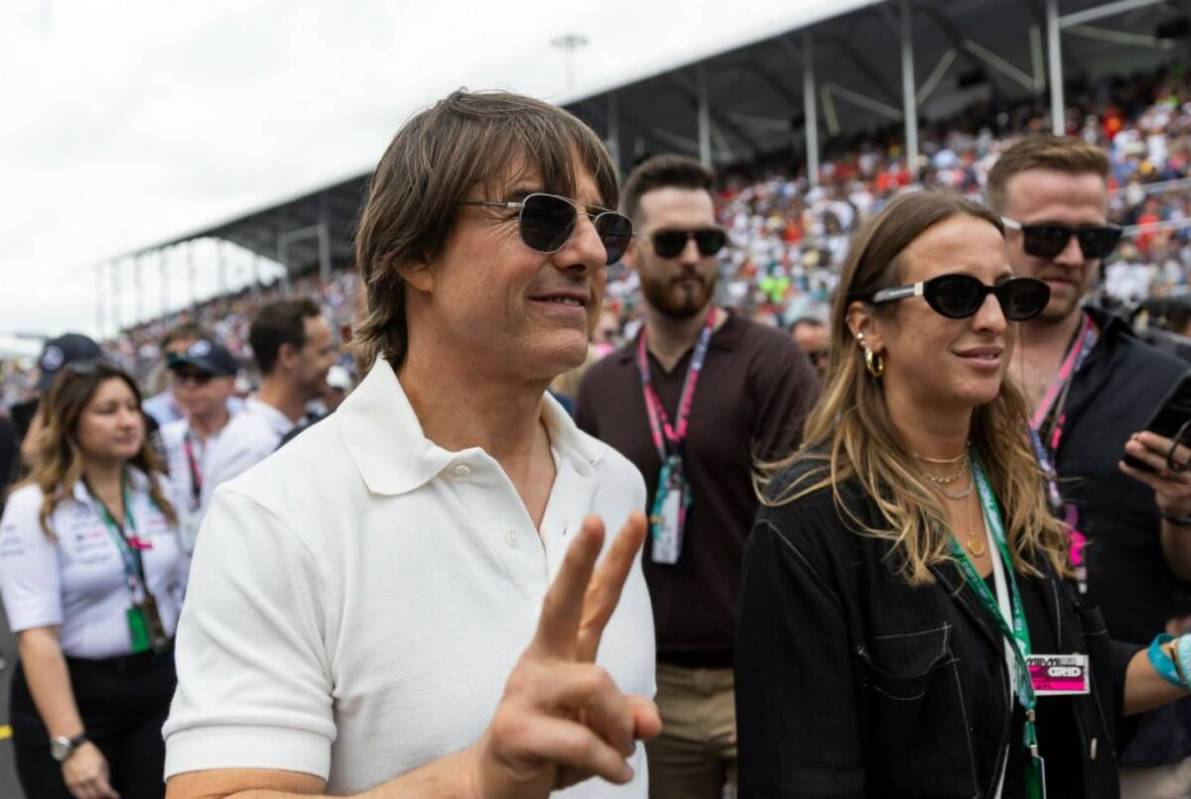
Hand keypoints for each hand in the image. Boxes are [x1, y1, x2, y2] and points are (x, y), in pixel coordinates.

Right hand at [62, 741, 119, 798]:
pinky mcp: (69, 784)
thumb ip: (105, 777)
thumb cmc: (90, 754)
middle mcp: (85, 780)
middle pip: (95, 797)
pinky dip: (84, 797)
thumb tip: (108, 788)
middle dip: (103, 798)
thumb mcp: (103, 763)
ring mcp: (76, 783)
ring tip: (99, 796)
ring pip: (86, 798)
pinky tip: (89, 795)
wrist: (74, 749)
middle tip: (107, 797)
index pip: (105, 791)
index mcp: (96, 774)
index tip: (116, 796)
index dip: (112, 795)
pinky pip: (77, 795)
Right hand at [466, 511, 660, 798]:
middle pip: (562, 599)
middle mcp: (543, 660)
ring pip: (598, 683)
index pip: (593, 597)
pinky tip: (614, 774)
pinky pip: (584, 740)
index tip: (631, 517)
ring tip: (618, 752)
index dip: (614, 559)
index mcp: (565, 650)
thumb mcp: (602, 731)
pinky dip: (609, 763)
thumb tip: (649, 720)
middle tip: (596, 520)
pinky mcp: (516, 727)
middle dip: (581, 558)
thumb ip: (627, 717)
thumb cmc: (553, 748)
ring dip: (619, 727)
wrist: (497, 786)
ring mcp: (525, 690)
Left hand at [1121, 431, 1190, 518]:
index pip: (1188, 447)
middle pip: (1181, 455)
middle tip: (1141, 436)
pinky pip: (1152, 480)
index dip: (1174, 439)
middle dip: (1160, 444)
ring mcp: (1188, 485)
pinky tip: (1124, 464)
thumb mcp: (1184, 461)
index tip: (1159, 430)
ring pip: (1165, 467)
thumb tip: (1144, 435)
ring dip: (1145, 456)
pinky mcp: (1173, 494)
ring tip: (1130, 446)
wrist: (1188, 506)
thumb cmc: (1183, 473)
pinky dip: (1137, 471)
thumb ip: (1175, 448)